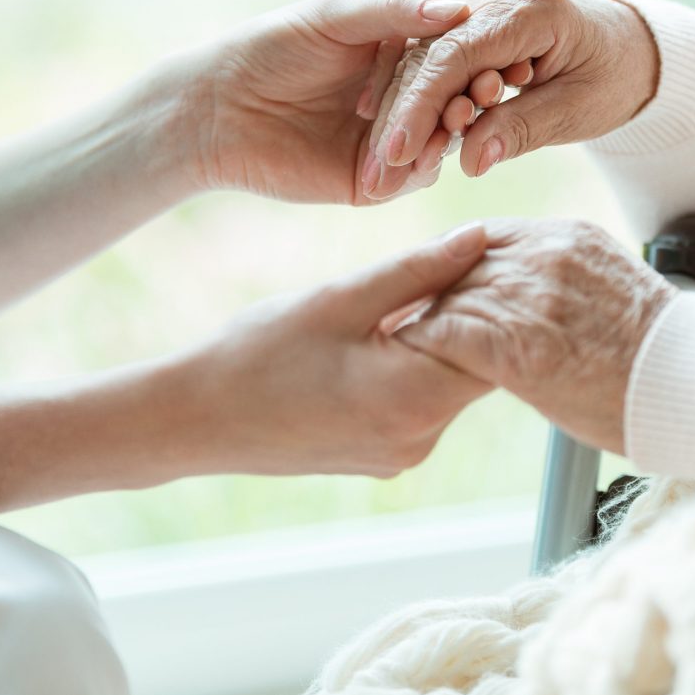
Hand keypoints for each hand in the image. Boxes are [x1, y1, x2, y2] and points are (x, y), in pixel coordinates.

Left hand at [171, 0, 468, 203]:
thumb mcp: (336, 16)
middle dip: (465, 100)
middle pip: (448, 104)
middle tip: (484, 94)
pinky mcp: (370, 182)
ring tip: (456, 123)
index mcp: (395, 57)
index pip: (447, 60)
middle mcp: (396, 101)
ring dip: (448, 134)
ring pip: (435, 143)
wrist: (220, 107)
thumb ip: (395, 12)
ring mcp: (386, 143)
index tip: (495, 55)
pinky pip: (408, 177)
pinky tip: (426, 155)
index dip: (469, 59)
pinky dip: (420, 167)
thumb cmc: (272, 47)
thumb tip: (459, 9)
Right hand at [174, 224, 490, 476]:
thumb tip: (480, 237)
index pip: (496, 344)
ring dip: (442, 339)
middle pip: (478, 365)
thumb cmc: (260, 352)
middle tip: (447, 265)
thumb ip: (419, 269)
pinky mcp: (387, 457)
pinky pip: (423, 403)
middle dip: (469, 313)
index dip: (494, 294)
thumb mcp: (342, 298)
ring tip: (408, 298)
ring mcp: (403, 455)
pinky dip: (418, 366)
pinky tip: (385, 336)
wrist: (198, 419)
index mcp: (414, 400)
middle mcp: (420, 440)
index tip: (481, 256)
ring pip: (450, 382)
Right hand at [365, 0, 658, 198]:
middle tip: (376, 179)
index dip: (421, 108)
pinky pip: (419, 48)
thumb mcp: (576, 111)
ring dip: (396, 110)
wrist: (621, 41)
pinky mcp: (456, 2)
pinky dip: (404, 89)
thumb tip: (470, 164)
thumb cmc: (608, 77)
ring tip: (380, 167)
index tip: (397, 156)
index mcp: (528, 5)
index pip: (455, 56)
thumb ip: (522, 130)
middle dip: (400, 120)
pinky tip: (383, 126)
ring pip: (414, 53)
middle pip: (426, 55)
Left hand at [396, 219, 675, 453]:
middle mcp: (543, 254)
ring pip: (447, 294)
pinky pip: (445, 332)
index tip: (434, 285)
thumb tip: (528, 292)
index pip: (486, 237)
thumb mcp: (610, 287)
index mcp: (566, 236)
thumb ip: (562, 276)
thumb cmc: (658, 352)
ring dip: (419, 318)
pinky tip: (407, 357)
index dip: (454, 262)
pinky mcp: (515, 343)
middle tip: (400, 312)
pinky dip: (421, 343)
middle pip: (459, 261)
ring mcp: (529, 295)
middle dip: (429, 289)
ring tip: (395, 338)